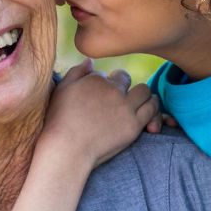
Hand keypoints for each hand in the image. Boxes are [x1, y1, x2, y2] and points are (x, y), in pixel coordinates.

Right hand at [40, 58, 156, 168]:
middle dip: (122, 85)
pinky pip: (152, 109)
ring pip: (144, 91)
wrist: (66, 149)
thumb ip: (76, 72)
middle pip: (125, 79)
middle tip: (117, 97)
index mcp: (95, 79)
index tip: (100, 95)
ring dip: (140, 93)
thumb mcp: (61, 90)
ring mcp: (125, 108)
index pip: (106, 74)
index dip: (104, 83)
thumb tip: (90, 61)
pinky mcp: (133, 125)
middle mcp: (113, 90)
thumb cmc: (58, 121)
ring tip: (135, 101)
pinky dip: (152, 106)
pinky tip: (146, 110)